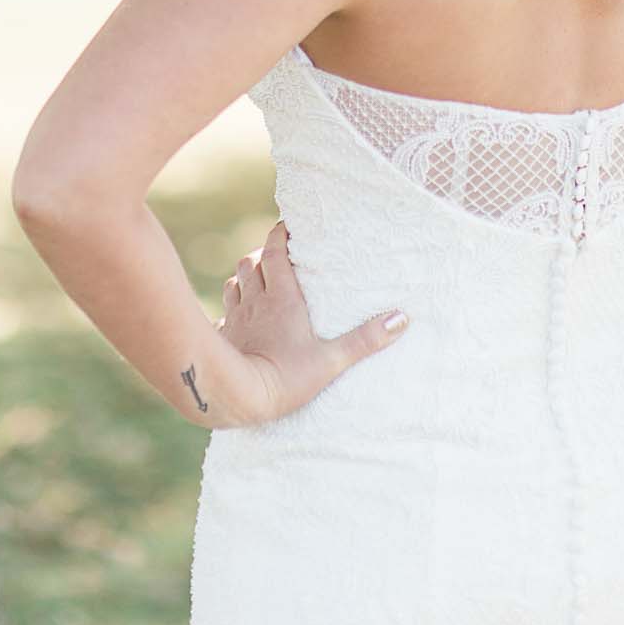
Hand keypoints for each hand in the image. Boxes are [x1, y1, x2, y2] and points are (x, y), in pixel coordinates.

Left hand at [216, 219, 408, 426]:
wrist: (236, 399)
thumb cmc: (285, 377)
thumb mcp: (331, 360)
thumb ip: (365, 340)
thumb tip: (401, 319)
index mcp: (281, 297)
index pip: (274, 252)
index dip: (278, 234)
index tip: (285, 225)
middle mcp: (254, 301)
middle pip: (250, 263)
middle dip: (260, 254)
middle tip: (274, 256)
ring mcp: (235, 319)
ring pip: (234, 284)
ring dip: (243, 278)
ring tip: (255, 281)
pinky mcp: (222, 338)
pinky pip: (223, 315)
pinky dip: (230, 310)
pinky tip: (236, 319)